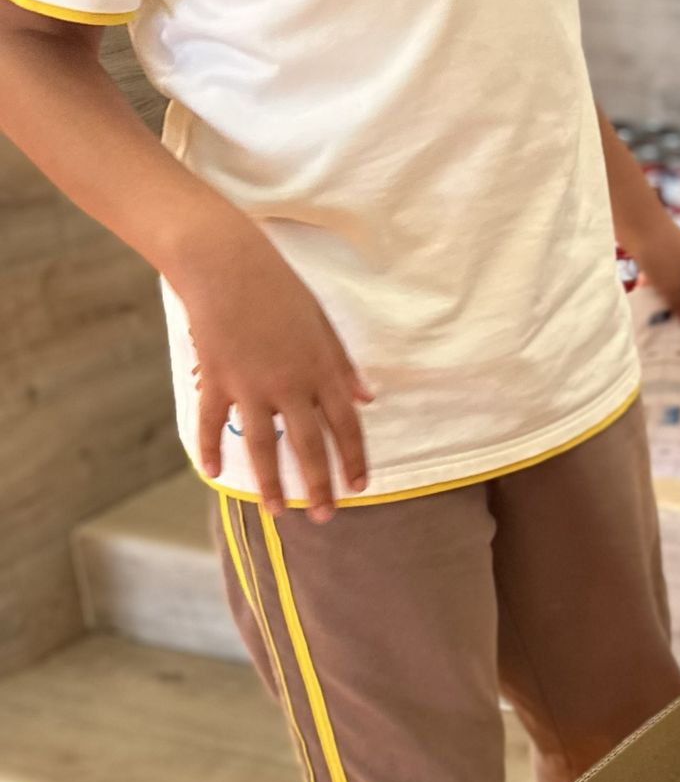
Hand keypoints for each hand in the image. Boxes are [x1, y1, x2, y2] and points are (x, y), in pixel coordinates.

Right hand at [175, 216, 371, 519]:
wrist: (226, 264)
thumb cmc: (279, 288)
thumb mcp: (323, 323)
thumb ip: (343, 366)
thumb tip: (366, 400)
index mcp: (322, 370)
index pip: (346, 425)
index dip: (353, 459)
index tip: (359, 487)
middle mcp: (290, 384)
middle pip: (308, 446)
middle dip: (319, 486)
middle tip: (325, 517)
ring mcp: (251, 385)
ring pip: (262, 446)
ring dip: (271, 482)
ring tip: (277, 511)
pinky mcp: (217, 379)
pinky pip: (212, 423)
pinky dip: (210, 449)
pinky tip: (215, 474)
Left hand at [633, 210, 679, 320]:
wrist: (634, 219)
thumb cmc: (659, 251)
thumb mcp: (671, 284)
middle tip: (677, 338)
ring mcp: (679, 263)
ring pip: (677, 291)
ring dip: (668, 305)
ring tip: (660, 326)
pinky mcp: (661, 260)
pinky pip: (663, 283)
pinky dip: (656, 293)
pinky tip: (645, 307)